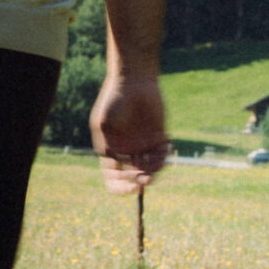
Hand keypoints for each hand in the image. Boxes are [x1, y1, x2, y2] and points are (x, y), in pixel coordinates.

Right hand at [90, 72, 168, 193]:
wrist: (132, 81)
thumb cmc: (113, 100)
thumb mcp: (104, 125)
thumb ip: (109, 146)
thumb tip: (118, 167)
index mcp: (110, 152)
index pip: (113, 179)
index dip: (120, 188)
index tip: (131, 188)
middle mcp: (127, 152)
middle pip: (134, 178)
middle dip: (140, 182)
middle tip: (145, 179)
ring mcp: (143, 146)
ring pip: (151, 169)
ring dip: (154, 172)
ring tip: (157, 165)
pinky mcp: (159, 137)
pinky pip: (163, 156)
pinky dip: (164, 159)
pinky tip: (165, 153)